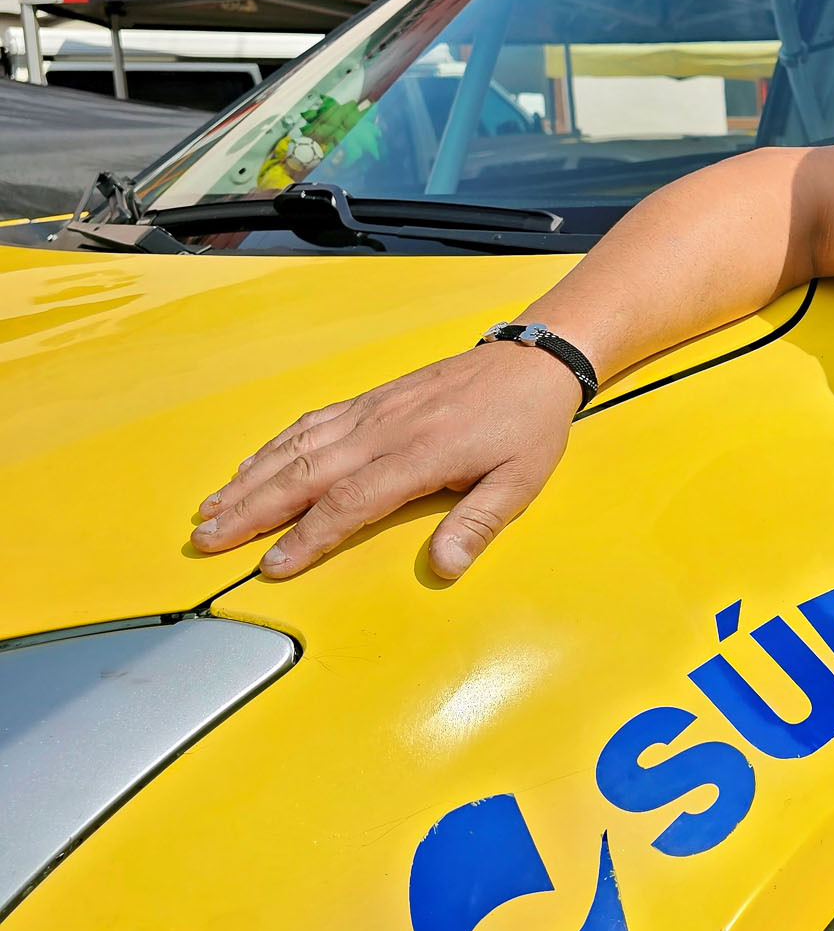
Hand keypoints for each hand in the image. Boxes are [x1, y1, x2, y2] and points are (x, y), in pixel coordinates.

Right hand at [189, 343, 584, 580]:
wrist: (530, 362)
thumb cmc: (527, 426)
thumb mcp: (520, 482)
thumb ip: (477, 525)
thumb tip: (445, 568)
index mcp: (419, 454)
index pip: (349, 503)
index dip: (308, 537)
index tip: (272, 566)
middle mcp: (384, 430)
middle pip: (305, 474)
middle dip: (252, 510)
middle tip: (206, 541)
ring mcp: (373, 410)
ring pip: (298, 446)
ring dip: (250, 479)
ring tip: (210, 509)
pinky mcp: (371, 399)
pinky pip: (311, 423)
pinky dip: (273, 446)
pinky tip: (249, 466)